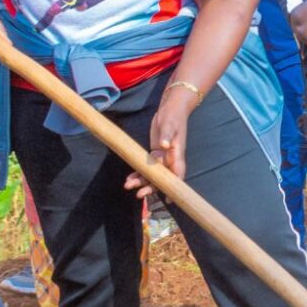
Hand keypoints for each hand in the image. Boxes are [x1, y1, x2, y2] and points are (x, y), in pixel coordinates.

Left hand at [132, 79, 200, 198]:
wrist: (171, 108)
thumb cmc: (173, 116)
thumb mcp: (170, 124)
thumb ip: (168, 135)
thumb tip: (165, 145)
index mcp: (177, 153)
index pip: (177, 173)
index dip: (173, 186)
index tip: (168, 198)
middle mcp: (171, 158)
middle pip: (163, 178)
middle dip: (152, 187)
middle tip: (139, 194)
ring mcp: (163, 157)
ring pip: (154, 174)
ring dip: (142, 181)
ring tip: (128, 186)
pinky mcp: (156, 153)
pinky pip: (148, 167)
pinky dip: (139, 173)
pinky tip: (130, 178)